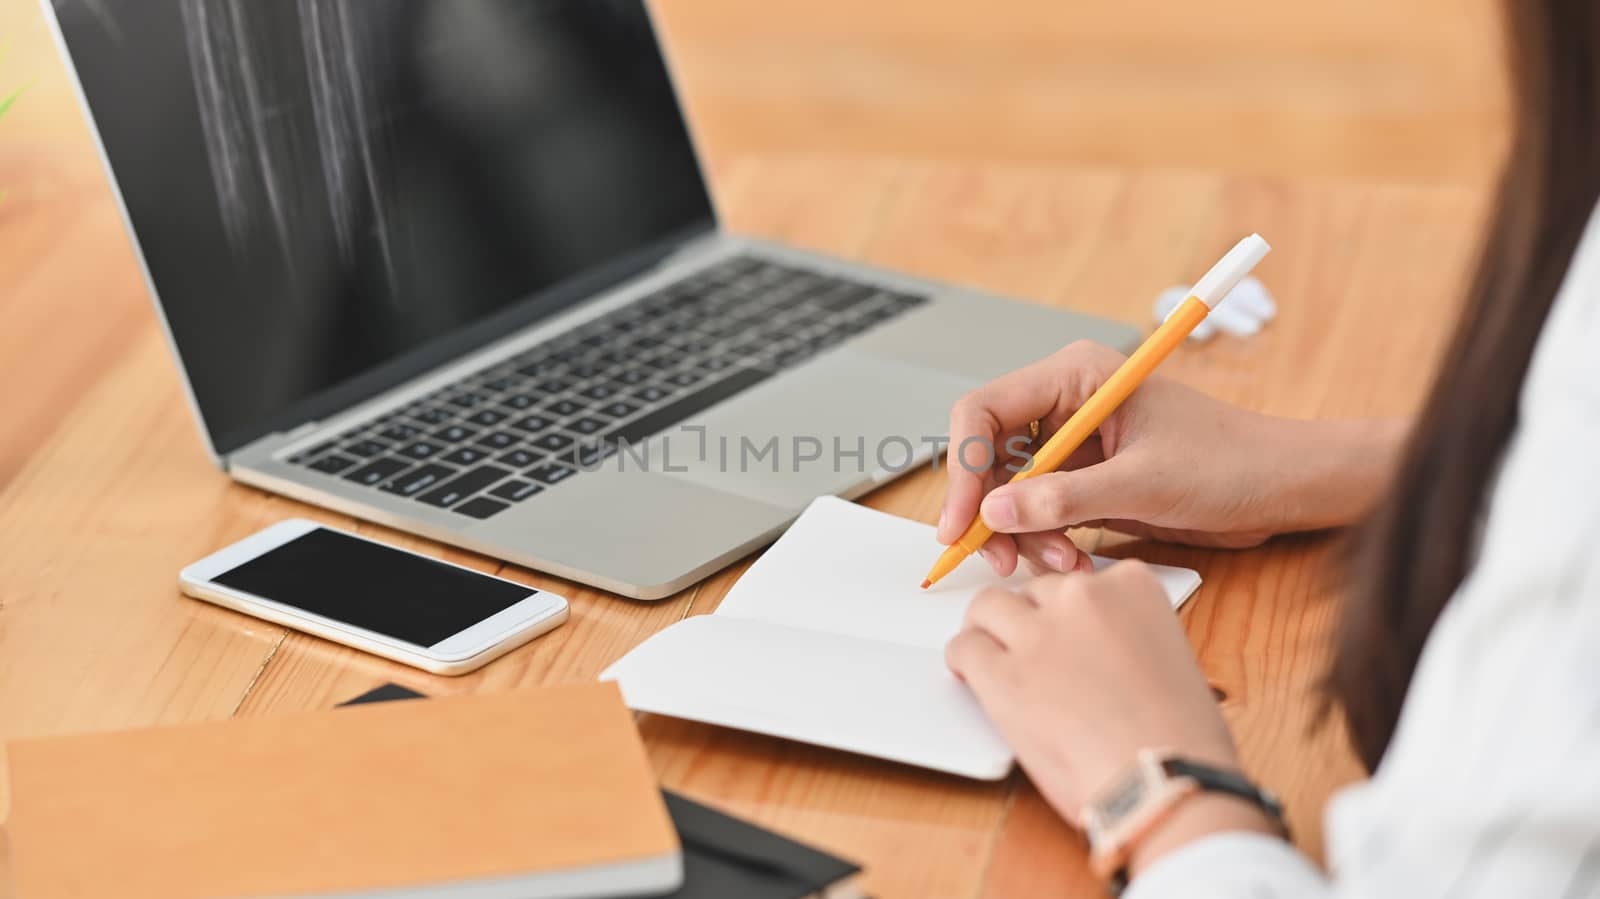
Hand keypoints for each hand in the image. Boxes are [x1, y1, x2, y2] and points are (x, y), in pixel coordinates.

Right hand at [938, 340, 1406, 575]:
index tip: (962, 522)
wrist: (1281, 488)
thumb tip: (996, 514)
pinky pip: (1039, 511)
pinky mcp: (1086, 479)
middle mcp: (1066, 404)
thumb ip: (1066, 499)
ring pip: (1010, 491)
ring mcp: (1074, 444)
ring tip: (1061, 564)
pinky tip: (1074, 562)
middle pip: (989, 455)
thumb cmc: (1231, 463)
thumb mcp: (1145, 483)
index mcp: (1075, 375)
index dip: (963, 467)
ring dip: (1023, 535)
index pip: (984, 412)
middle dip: (989, 511)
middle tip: (998, 559)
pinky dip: (1045, 542)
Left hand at [946, 563, 1276, 872]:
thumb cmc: (1182, 739)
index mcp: (1132, 586)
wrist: (1165, 782)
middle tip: (1029, 654)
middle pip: (1033, 592)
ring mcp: (1039, 632)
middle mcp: (1082, 596)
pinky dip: (964, 661)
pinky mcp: (1003, 673)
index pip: (1081, 582)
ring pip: (988, 607)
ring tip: (992, 659)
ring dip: (989, 631)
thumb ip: (1128, 638)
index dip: (1070, 614)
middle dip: (1030, 621)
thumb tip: (1096, 653)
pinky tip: (970, 677)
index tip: (1068, 635)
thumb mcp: (1170, 657)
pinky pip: (965, 647)